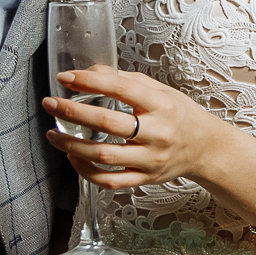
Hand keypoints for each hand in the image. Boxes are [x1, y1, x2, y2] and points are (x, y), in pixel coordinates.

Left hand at [43, 64, 225, 189]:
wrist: (205, 148)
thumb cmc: (179, 115)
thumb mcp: (159, 90)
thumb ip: (124, 81)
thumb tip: (88, 73)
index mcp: (161, 104)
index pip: (120, 89)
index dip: (89, 82)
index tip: (66, 79)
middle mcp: (157, 133)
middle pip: (108, 123)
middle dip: (73, 113)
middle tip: (51, 104)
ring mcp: (150, 159)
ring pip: (104, 156)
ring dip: (72, 145)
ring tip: (53, 135)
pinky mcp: (145, 179)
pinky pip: (110, 181)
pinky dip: (86, 171)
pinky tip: (73, 158)